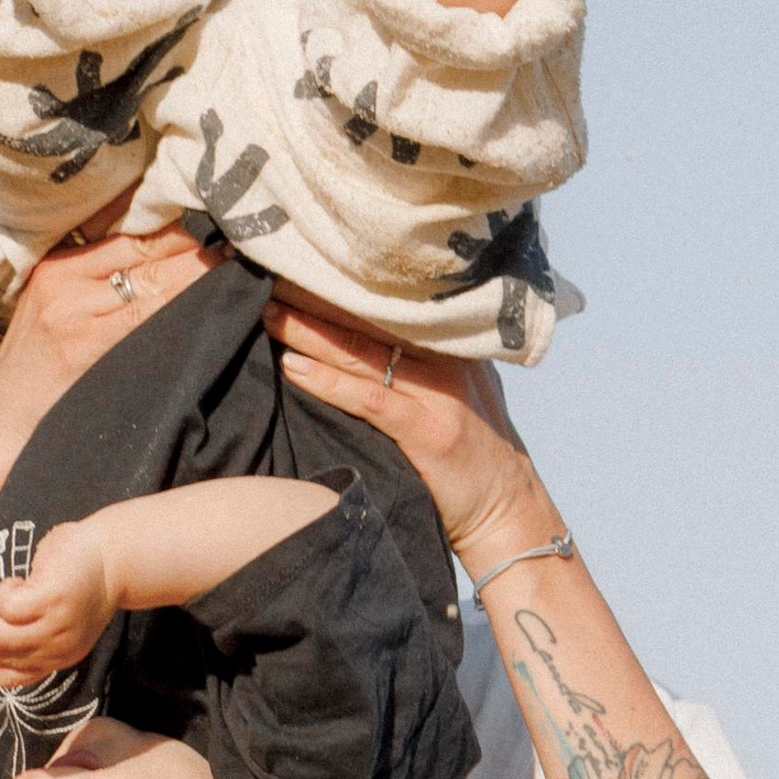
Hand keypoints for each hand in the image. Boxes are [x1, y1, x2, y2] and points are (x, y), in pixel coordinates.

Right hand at [0, 222, 223, 452]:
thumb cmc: (35, 378)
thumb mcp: (57, 315)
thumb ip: (97, 286)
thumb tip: (166, 265)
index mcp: (57, 262)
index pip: (130, 226)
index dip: (177, 224)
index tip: (216, 226)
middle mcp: (63, 275)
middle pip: (146, 242)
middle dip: (196, 245)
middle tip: (240, 248)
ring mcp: (73, 307)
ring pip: (153, 273)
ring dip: (200, 271)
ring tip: (236, 272)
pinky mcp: (84, 341)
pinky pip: (147, 312)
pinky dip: (183, 302)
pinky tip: (212, 304)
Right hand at [0, 517, 118, 681]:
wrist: (116, 555)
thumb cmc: (80, 581)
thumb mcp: (58, 621)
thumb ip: (33, 637)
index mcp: (59, 658)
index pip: (9, 678)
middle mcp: (59, 650)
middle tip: (7, 600)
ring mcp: (57, 626)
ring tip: (13, 591)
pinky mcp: (52, 599)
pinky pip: (7, 607)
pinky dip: (4, 590)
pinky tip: (20, 580)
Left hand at [263, 293, 558, 564]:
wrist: (512, 516)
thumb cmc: (474, 461)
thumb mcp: (460, 396)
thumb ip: (428, 367)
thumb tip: (378, 342)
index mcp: (452, 345)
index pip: (388, 304)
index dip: (340, 283)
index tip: (296, 262)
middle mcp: (447, 359)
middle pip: (370, 317)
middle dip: (315, 296)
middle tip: (266, 273)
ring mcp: (441, 393)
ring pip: (364, 351)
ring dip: (309, 332)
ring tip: (267, 313)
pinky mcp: (432, 431)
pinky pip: (372, 400)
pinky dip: (330, 382)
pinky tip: (294, 368)